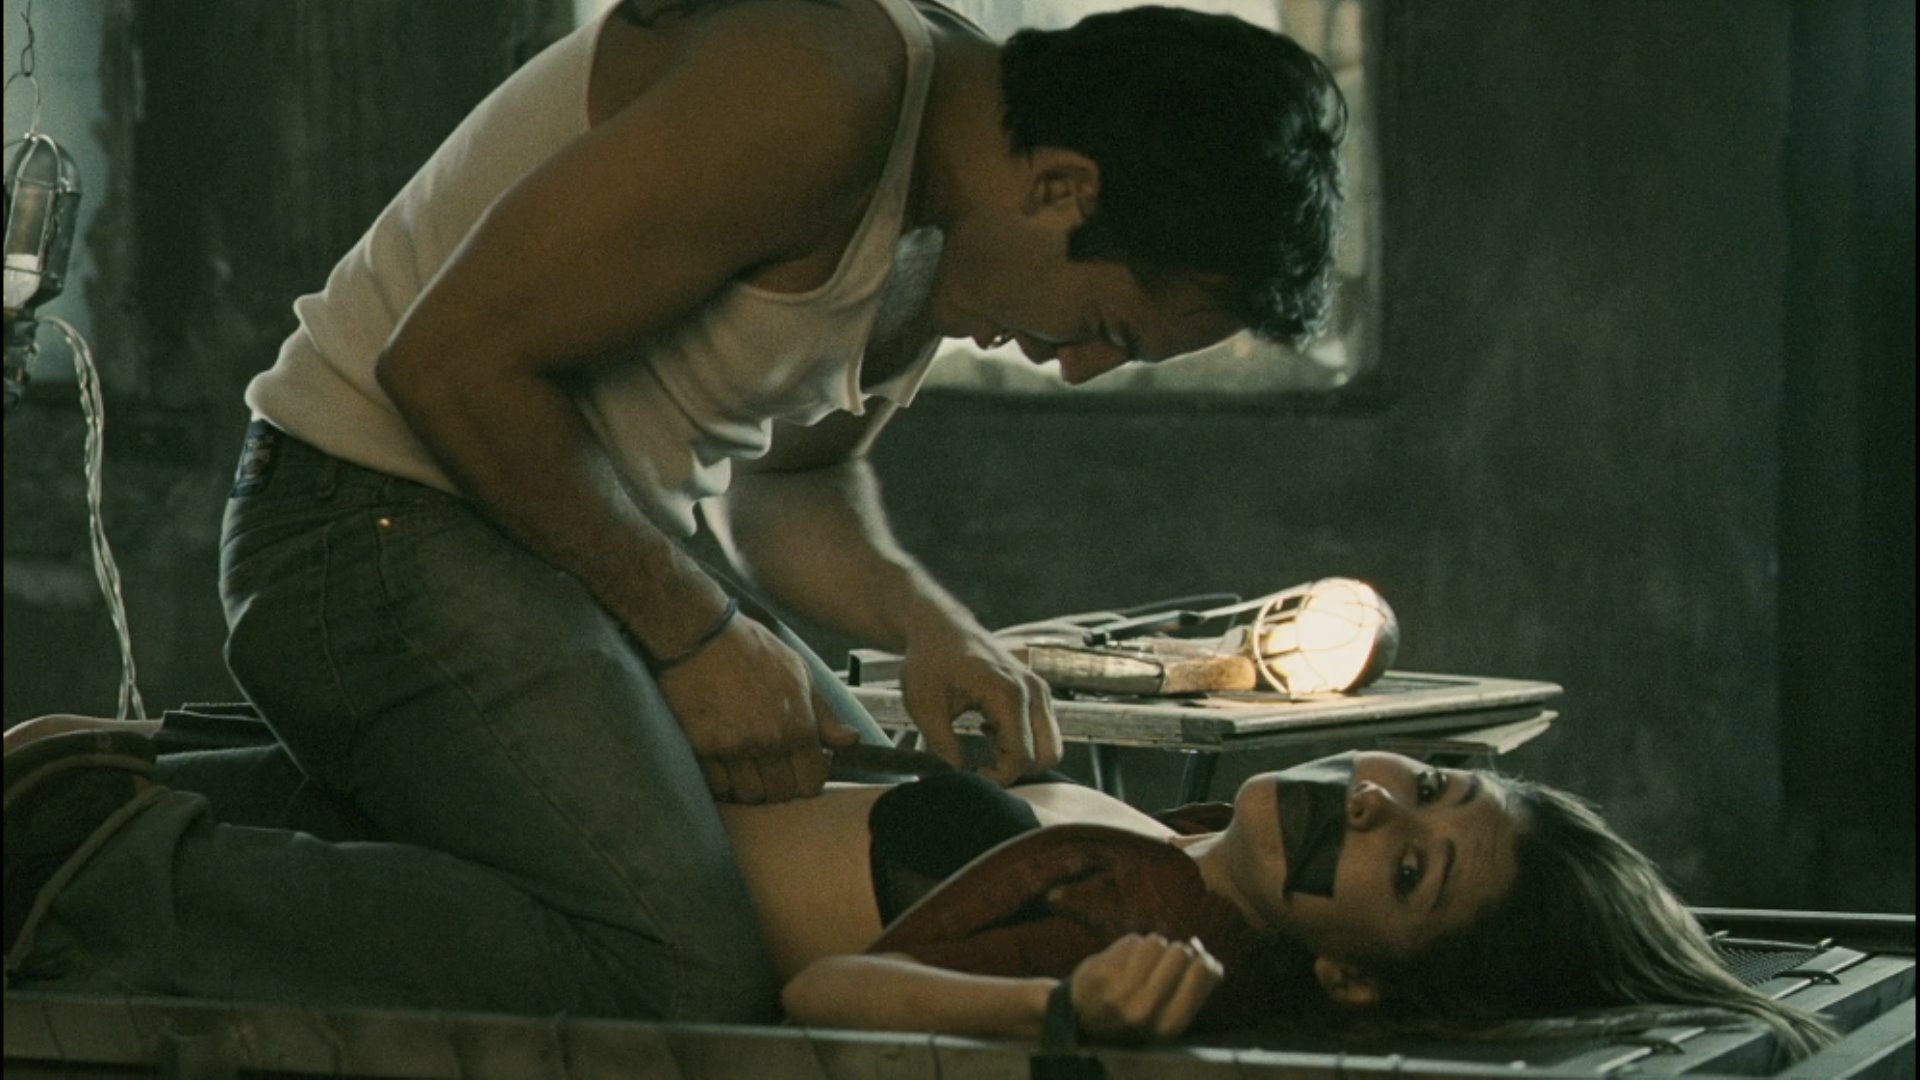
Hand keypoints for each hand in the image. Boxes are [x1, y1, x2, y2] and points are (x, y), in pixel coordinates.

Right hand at [654, 613, 860, 803]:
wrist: (700, 635)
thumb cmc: (750, 649)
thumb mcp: (798, 673)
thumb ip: (825, 714)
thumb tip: (850, 741)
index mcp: (797, 724)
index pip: (812, 781)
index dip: (808, 778)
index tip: (800, 769)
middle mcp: (768, 741)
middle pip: (781, 794)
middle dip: (780, 784)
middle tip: (773, 768)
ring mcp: (733, 748)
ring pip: (750, 795)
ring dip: (751, 786)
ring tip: (748, 765)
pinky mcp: (702, 749)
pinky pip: (718, 787)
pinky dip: (724, 782)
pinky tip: (726, 762)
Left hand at [898, 618, 1061, 783]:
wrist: (940, 627)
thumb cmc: (930, 662)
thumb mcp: (923, 706)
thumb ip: (942, 745)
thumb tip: (960, 775)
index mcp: (1008, 694)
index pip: (1022, 757)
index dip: (999, 777)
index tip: (972, 774)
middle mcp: (1033, 691)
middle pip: (1048, 755)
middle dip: (1017, 770)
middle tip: (983, 765)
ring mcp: (1039, 689)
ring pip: (1051, 745)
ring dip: (1023, 756)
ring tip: (985, 746)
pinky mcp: (1037, 691)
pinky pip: (1045, 731)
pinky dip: (1025, 742)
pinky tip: (991, 731)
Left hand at [1068, 934, 1223, 1042]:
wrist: (1083, 1015)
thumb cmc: (1135, 1010)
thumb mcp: (1169, 1011)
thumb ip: (1194, 985)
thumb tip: (1203, 950)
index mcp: (1170, 1024)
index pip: (1204, 971)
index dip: (1203, 960)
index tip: (1194, 962)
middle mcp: (1147, 1010)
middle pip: (1181, 952)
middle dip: (1176, 952)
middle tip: (1163, 965)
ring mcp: (1123, 991)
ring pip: (1157, 942)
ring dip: (1153, 947)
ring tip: (1141, 964)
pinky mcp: (1104, 972)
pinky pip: (1134, 940)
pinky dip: (1132, 946)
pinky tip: (1122, 962)